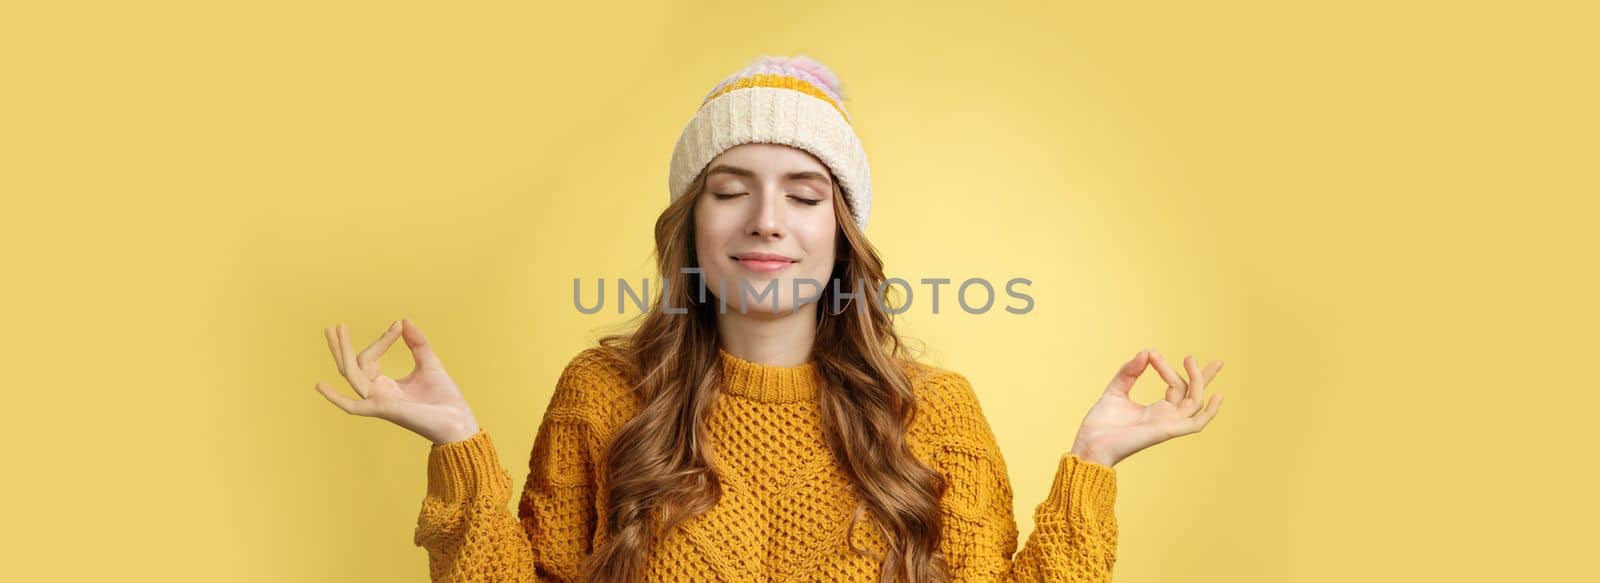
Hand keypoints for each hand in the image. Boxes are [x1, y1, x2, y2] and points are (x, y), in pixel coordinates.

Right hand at [315, 319, 481, 444]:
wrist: (458, 421)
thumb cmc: (444, 398)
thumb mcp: (429, 364)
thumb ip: (417, 343)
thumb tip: (404, 320)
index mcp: (386, 385)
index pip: (371, 358)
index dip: (383, 339)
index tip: (399, 325)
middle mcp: (378, 394)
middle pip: (352, 367)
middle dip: (342, 347)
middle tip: (336, 326)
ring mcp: (378, 402)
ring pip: (352, 375)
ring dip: (342, 353)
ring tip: (336, 330)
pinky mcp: (384, 409)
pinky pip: (354, 405)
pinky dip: (336, 398)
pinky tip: (320, 385)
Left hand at [1068, 349, 1224, 467]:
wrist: (1090, 443)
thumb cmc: (1101, 424)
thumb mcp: (1115, 391)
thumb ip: (1129, 372)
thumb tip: (1145, 352)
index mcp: (1156, 410)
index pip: (1177, 387)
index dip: (1169, 367)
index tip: (1152, 354)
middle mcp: (1166, 417)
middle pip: (1193, 394)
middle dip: (1205, 378)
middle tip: (1218, 362)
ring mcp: (1168, 424)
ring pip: (1194, 402)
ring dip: (1196, 380)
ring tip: (1189, 359)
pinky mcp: (1166, 431)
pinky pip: (1195, 423)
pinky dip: (1209, 412)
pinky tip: (1217, 395)